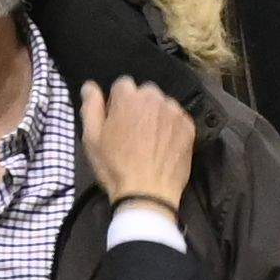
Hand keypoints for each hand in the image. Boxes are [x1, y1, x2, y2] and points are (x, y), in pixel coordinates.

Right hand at [82, 77, 200, 212]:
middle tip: (132, 131)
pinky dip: (170, 126)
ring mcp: (174, 112)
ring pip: (163, 104)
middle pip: (145, 92)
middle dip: (138, 105)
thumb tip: (90, 86)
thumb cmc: (115, 166)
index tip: (116, 120)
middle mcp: (154, 99)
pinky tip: (162, 145)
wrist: (148, 193)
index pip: (122, 85)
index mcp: (129, 98)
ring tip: (149, 140)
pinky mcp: (189, 127)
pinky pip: (177, 118)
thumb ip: (91, 106)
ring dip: (155, 114)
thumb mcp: (92, 137)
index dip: (117, 102)